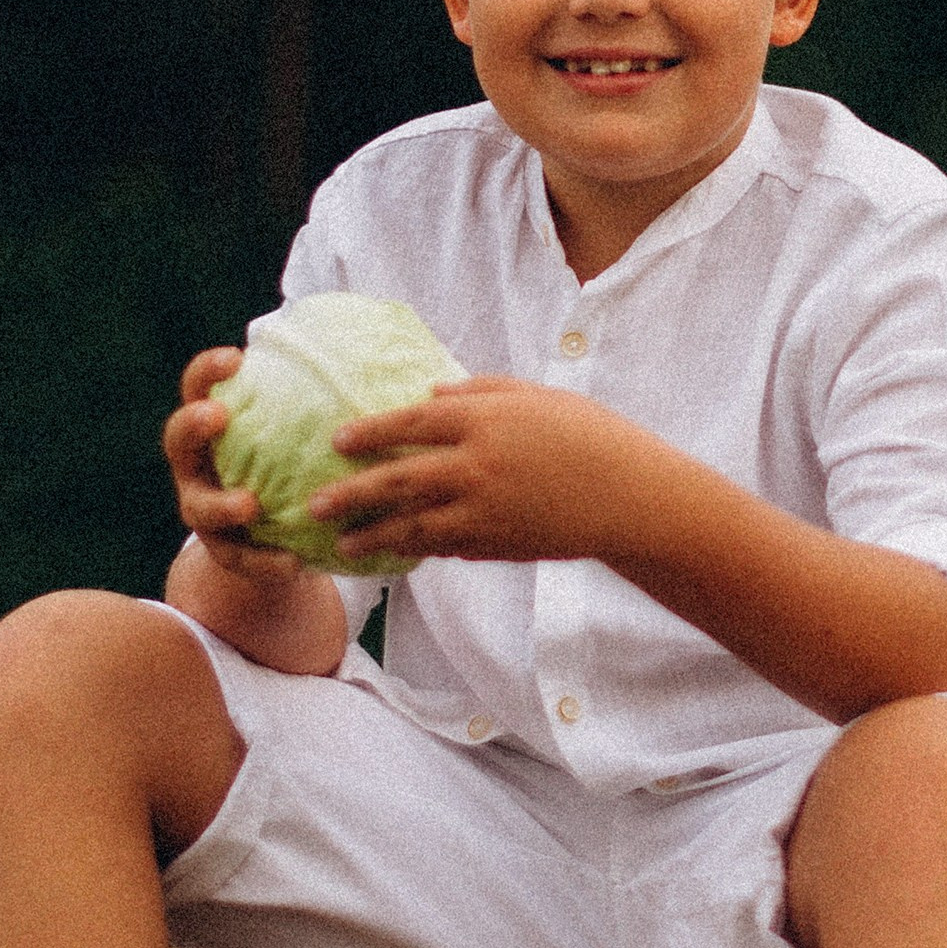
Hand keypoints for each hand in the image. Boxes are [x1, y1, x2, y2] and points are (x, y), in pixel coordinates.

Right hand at [162, 347, 308, 586]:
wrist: (278, 540)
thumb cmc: (292, 466)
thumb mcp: (297, 435)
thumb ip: (317, 406)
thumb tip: (374, 363)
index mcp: (212, 426)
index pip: (199, 387)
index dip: (209, 370)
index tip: (236, 357)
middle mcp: (196, 464)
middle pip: (178, 438)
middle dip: (193, 423)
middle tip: (217, 415)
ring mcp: (202, 509)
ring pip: (200, 507)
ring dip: (222, 504)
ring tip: (250, 504)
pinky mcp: (222, 552)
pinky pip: (240, 558)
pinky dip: (265, 560)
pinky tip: (292, 563)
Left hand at [314, 378, 664, 566]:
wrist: (631, 497)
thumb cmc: (590, 436)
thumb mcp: (537, 398)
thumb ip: (481, 393)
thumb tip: (431, 397)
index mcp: (485, 420)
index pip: (410, 423)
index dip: (369, 432)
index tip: (336, 441)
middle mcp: (476, 465)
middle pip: (396, 481)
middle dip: (351, 496)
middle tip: (314, 507)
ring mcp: (484, 510)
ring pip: (412, 527)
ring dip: (374, 538)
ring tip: (345, 547)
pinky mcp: (497, 544)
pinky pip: (445, 548)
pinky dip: (417, 551)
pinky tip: (398, 554)